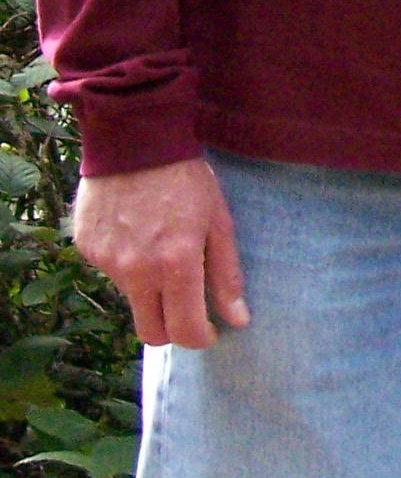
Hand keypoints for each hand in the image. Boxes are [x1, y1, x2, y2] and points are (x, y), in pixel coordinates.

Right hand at [72, 158, 247, 350]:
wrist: (135, 140)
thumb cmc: (186, 179)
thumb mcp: (218, 222)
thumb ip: (226, 275)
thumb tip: (237, 319)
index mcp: (175, 264)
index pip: (184, 330)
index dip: (200, 338)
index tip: (210, 331)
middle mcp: (136, 270)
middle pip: (150, 333)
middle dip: (171, 330)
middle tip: (186, 309)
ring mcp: (106, 261)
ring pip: (130, 299)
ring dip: (148, 289)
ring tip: (160, 247)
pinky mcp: (86, 249)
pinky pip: (111, 271)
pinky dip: (127, 263)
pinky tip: (137, 232)